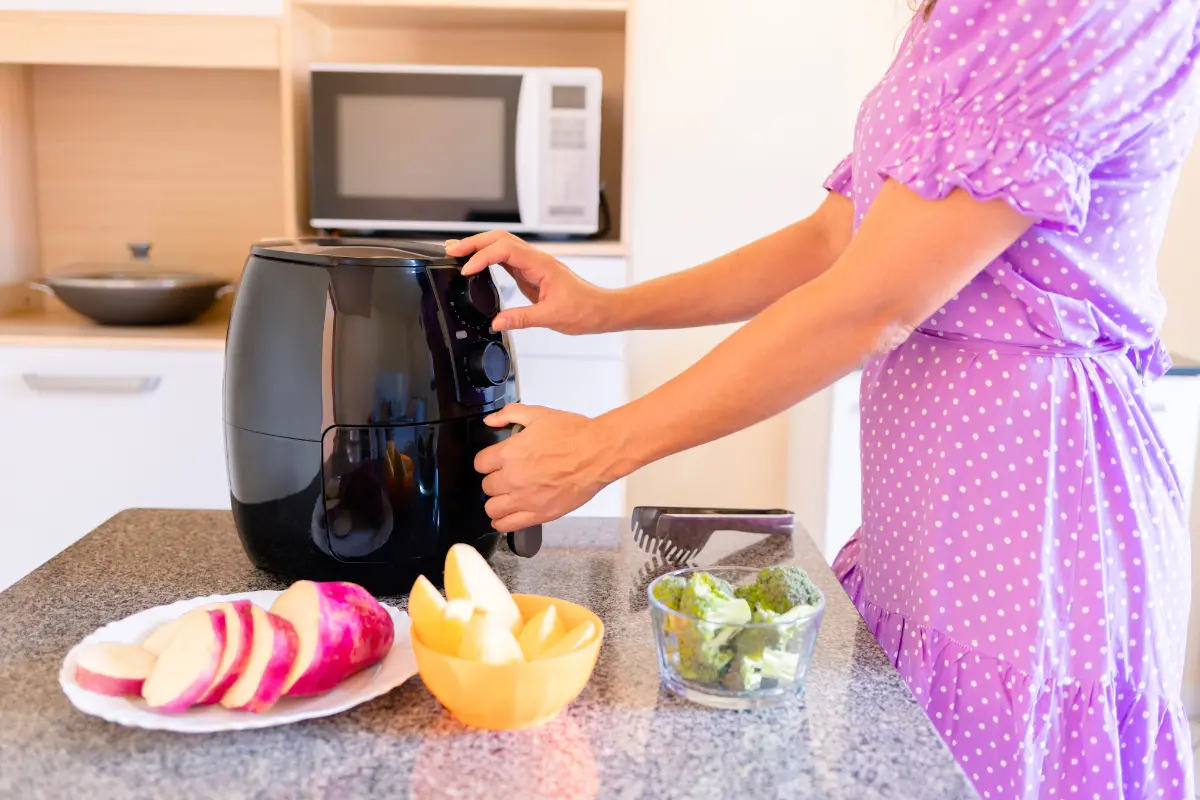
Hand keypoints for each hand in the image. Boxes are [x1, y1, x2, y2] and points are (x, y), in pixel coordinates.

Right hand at [445, 230, 615, 334]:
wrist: (601, 310)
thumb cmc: (585, 309)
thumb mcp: (552, 317)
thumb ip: (522, 319)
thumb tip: (497, 322)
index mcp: (541, 264)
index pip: (505, 250)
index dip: (482, 257)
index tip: (467, 270)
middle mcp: (536, 259)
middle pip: (500, 238)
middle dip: (474, 242)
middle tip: (451, 251)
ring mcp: (533, 265)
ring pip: (502, 245)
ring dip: (479, 246)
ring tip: (456, 252)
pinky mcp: (531, 274)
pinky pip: (506, 259)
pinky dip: (487, 258)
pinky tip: (475, 263)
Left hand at [475, 404, 619, 531]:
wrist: (597, 453)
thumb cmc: (574, 435)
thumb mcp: (539, 414)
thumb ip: (510, 414)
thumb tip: (491, 421)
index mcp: (509, 453)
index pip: (480, 464)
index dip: (487, 461)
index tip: (494, 462)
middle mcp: (513, 478)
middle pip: (486, 487)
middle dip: (494, 480)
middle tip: (505, 477)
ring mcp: (525, 499)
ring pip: (492, 509)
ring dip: (496, 502)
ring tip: (505, 497)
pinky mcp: (540, 514)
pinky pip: (509, 525)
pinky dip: (503, 522)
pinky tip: (505, 517)